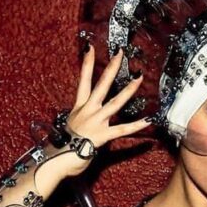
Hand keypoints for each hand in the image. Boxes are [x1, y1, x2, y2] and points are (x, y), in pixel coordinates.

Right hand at [65, 46, 150, 160]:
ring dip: (128, 90)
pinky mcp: (102, 135)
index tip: (90, 47)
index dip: (87, 63)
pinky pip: (122, 129)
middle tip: (120, 53)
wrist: (57, 158)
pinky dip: (136, 125)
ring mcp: (96, 121)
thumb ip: (83, 119)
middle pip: (101, 84)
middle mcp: (88, 110)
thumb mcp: (72, 126)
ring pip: (115, 102)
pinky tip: (148, 120)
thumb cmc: (63, 145)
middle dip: (111, 68)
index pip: (83, 80)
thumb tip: (89, 118)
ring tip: (139, 78)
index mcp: (80, 107)